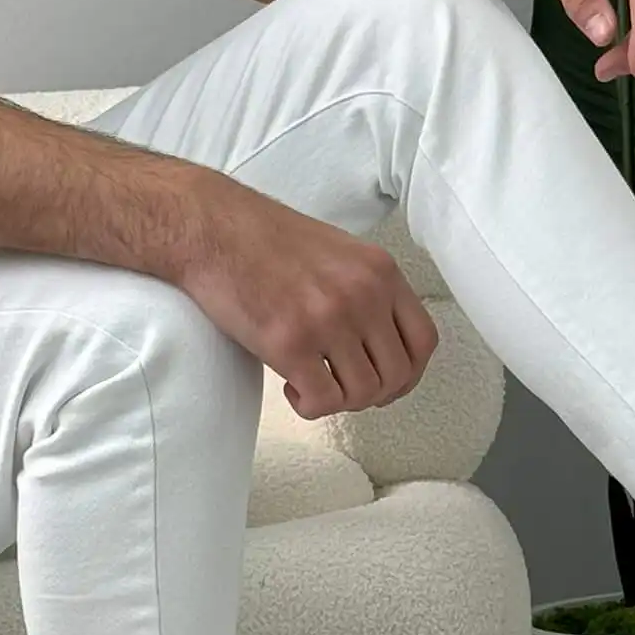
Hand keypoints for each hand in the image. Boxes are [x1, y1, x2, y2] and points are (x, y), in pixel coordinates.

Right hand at [180, 186, 439, 420]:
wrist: (210, 227)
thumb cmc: (264, 240)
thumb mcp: (339, 253)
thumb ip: (367, 291)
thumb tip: (380, 346)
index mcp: (379, 271)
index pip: (424, 341)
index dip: (410, 374)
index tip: (386, 383)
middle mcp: (363, 294)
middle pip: (398, 374)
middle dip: (372, 394)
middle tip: (341, 387)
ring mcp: (329, 319)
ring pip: (363, 394)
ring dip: (339, 401)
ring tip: (311, 383)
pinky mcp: (290, 342)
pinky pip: (323, 401)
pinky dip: (310, 407)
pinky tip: (291, 388)